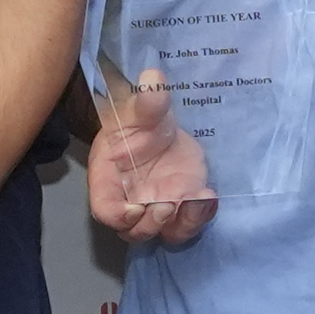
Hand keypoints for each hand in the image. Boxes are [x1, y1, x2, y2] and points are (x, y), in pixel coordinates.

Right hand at [83, 72, 214, 246]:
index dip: (118, 216)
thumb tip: (153, 78)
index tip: (136, 206)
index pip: (104, 210)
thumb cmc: (139, 122)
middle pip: (134, 231)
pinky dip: (201, 216)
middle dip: (152, 223)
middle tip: (168, 204)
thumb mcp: (142, 109)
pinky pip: (189, 224)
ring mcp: (157, 209)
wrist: (158, 130)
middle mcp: (130, 202)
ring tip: (197, 201)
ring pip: (164, 234)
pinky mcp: (182, 209)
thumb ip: (147, 101)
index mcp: (108, 180)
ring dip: (181, 225)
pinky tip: (210, 196)